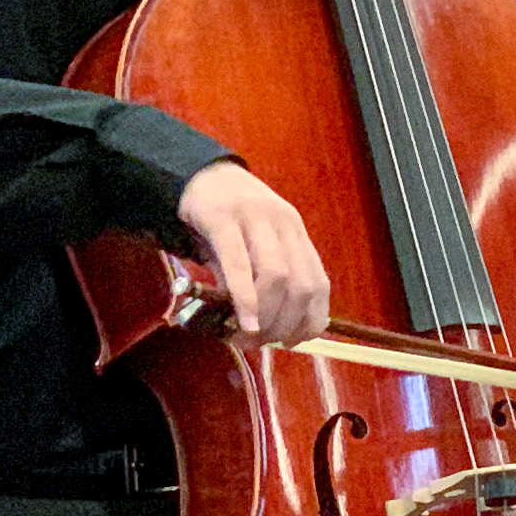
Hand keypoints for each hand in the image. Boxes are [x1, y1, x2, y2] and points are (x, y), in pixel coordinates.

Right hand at [178, 161, 331, 349]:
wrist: (196, 173)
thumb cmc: (227, 218)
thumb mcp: (253, 245)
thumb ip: (263, 280)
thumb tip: (265, 329)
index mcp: (296, 231)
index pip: (318, 283)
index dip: (311, 320)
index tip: (293, 342)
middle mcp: (283, 222)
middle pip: (300, 284)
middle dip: (285, 323)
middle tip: (263, 342)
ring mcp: (254, 217)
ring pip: (276, 276)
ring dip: (266, 315)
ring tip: (247, 335)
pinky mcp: (221, 218)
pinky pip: (239, 264)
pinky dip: (245, 299)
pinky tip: (243, 322)